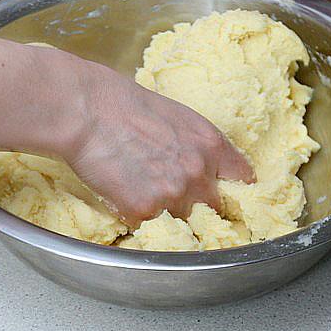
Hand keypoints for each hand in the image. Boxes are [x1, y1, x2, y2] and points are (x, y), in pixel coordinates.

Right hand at [60, 62, 254, 227]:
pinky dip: (137, 217)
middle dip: (198, 205)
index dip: (230, 188)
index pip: (243, 180)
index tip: (222, 194)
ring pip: (182, 221)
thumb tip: (204, 167)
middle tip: (172, 194)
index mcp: (212, 145)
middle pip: (215, 208)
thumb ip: (198, 146)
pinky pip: (149, 226)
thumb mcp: (177, 117)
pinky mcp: (144, 211)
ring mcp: (173, 196)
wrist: (87, 111)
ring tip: (141, 190)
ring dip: (167, 214)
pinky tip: (123, 194)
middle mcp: (200, 174)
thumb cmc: (124, 105)